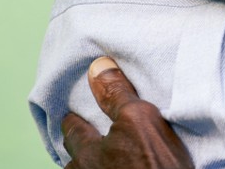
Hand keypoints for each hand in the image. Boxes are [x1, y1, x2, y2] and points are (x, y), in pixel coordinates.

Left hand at [62, 57, 193, 168]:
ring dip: (92, 166)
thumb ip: (116, 95)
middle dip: (78, 148)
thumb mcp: (138, 119)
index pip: (73, 130)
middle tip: (83, 138)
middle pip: (74, 160)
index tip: (70, 113)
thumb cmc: (153, 165)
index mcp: (87, 152)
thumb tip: (97, 66)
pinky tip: (121, 168)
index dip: (72, 118)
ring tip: (103, 160)